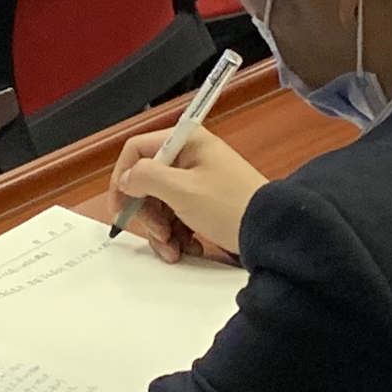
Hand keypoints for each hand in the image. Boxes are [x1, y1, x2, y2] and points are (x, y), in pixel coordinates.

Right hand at [110, 125, 262, 265]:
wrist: (272, 233)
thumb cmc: (231, 206)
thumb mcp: (182, 190)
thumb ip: (146, 178)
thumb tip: (126, 178)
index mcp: (186, 142)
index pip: (137, 150)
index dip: (123, 179)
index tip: (120, 208)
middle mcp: (191, 156)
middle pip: (148, 182)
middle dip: (148, 214)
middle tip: (160, 234)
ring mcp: (199, 180)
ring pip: (161, 203)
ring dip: (162, 230)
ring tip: (175, 249)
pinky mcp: (206, 202)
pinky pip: (178, 215)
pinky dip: (177, 234)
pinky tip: (187, 248)